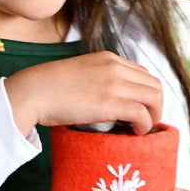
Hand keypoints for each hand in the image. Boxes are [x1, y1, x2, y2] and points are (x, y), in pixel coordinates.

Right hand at [4, 52, 162, 135]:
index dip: (146, 93)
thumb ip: (98, 79)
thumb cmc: (49, 88)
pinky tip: (135, 132)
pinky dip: (145, 124)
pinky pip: (142, 113)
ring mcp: (114, 84)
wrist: (33, 91)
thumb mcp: (80, 74)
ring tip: (142, 128)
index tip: (141, 108)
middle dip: (156, 105)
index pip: (142, 73)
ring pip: (154, 97)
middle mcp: (116, 67)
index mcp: (109, 59)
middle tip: (147, 122)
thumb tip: (107, 100)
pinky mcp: (110, 102)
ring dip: (154, 115)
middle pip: (154, 84)